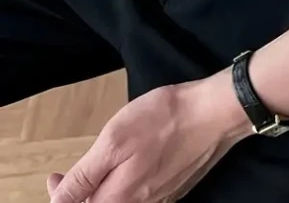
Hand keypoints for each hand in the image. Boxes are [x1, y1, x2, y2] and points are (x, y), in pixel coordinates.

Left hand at [47, 68, 251, 202]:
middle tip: (71, 171)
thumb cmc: (162, 120)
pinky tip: (134, 163)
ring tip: (101, 165)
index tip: (55, 176)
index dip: (60, 197)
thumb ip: (85, 175)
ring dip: (105, 189)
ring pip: (123, 200)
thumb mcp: (114, 140)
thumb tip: (58, 201)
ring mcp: (160, 198)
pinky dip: (129, 185)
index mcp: (118, 198)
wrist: (214, 113)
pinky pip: (144, 195)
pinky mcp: (176, 188)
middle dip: (82, 194)